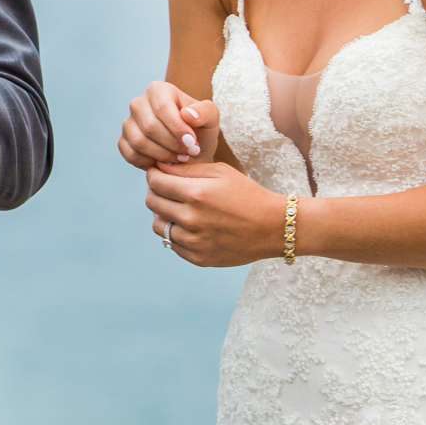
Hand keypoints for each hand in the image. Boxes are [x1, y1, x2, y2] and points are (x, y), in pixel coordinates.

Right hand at [119, 82, 217, 169]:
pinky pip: (131, 154)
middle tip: (189, 153)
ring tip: (180, 158)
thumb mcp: (211, 119)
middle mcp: (138, 103)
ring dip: (163, 155)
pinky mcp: (123, 141)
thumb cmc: (200, 131)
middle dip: (172, 144)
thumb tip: (187, 114)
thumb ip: (205, 112)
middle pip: (150, 126)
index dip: (178, 129)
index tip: (193, 144)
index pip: (163, 108)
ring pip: (139, 142)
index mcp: (158, 90)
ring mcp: (128, 123)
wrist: (191, 152)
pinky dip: (150, 162)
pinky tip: (165, 163)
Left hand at [146, 159, 286, 267]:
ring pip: (158, 226)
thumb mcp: (220, 172)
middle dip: (156, 192)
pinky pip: (172, 243)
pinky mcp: (197, 258)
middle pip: (152, 203)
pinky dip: (176, 233)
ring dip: (163, 215)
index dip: (154, 175)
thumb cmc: (247, 194)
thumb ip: (187, 169)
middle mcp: (190, 219)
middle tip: (168, 189)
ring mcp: (193, 242)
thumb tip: (160, 166)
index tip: (159, 173)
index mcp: (195, 194)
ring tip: (179, 209)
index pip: (155, 182)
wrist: (273, 228)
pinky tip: (191, 225)